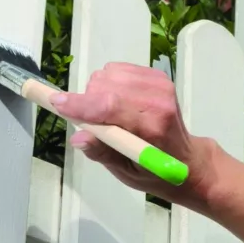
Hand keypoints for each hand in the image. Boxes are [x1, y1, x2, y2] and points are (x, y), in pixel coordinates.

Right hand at [49, 61, 219, 208]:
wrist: (187, 159)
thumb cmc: (157, 171)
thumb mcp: (128, 173)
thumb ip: (103, 153)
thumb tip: (78, 139)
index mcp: (153, 127)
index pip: (110, 106)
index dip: (80, 104)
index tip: (56, 103)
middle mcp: (159, 100)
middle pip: (104, 85)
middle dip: (89, 102)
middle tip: (94, 124)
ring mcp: (160, 84)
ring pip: (108, 74)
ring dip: (99, 93)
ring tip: (109, 115)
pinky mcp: (157, 76)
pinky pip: (117, 69)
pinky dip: (110, 84)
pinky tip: (119, 103)